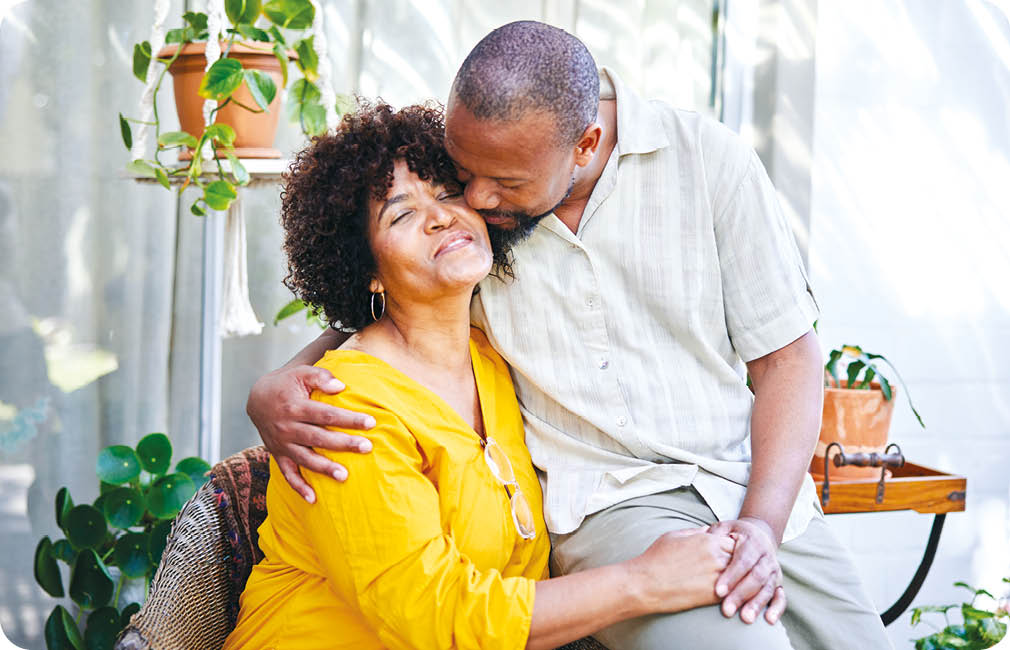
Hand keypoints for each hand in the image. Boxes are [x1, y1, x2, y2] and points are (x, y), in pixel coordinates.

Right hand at [246, 364, 374, 502]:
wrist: (257, 399)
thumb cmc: (287, 384)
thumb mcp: (301, 372)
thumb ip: (321, 376)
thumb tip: (340, 387)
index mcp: (295, 407)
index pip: (326, 415)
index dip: (348, 419)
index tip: (370, 422)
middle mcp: (287, 428)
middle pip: (319, 438)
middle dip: (344, 443)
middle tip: (367, 447)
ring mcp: (282, 444)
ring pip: (305, 459)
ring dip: (324, 469)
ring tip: (344, 476)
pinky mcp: (278, 455)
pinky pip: (287, 474)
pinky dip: (298, 488)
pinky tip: (313, 500)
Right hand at [627, 528, 734, 613]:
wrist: (645, 583)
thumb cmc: (656, 558)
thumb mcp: (674, 536)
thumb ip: (694, 532)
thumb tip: (707, 530)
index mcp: (708, 540)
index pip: (735, 542)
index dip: (734, 548)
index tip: (731, 553)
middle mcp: (716, 557)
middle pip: (742, 559)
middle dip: (740, 563)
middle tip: (737, 569)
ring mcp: (717, 577)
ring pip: (740, 577)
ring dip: (738, 579)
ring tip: (735, 583)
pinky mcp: (713, 596)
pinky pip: (733, 593)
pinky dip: (733, 593)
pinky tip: (728, 594)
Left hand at [708, 517, 785, 624]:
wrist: (759, 535)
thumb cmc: (735, 534)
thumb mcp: (725, 528)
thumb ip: (715, 534)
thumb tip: (703, 541)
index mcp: (753, 542)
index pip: (743, 560)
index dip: (732, 576)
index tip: (718, 591)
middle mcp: (767, 556)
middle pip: (756, 577)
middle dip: (741, 594)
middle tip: (727, 610)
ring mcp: (774, 570)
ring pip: (767, 588)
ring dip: (756, 604)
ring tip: (745, 618)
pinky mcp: (777, 582)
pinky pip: (780, 596)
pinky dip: (777, 608)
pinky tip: (768, 620)